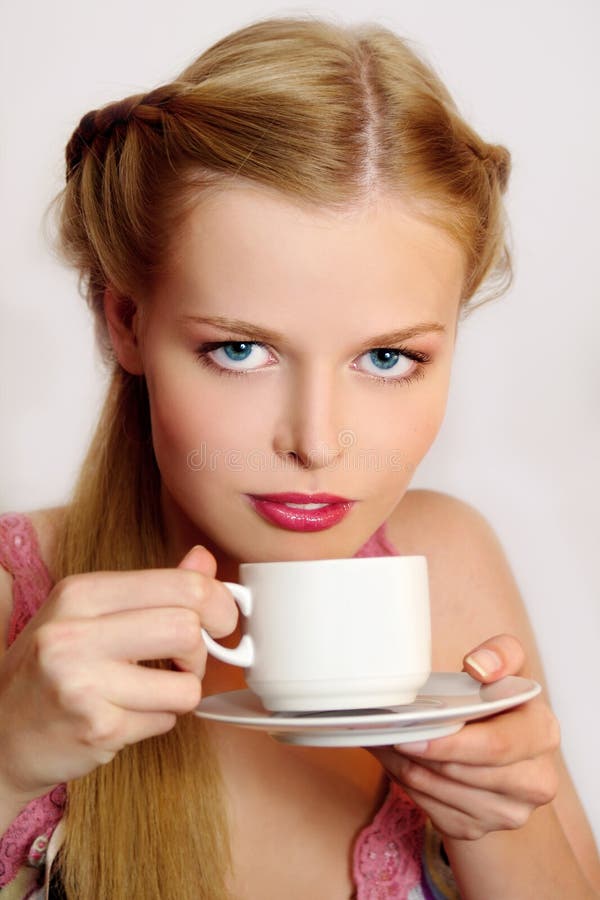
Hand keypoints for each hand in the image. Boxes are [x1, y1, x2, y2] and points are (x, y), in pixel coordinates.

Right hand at [0, 545, 237, 802]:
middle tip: (187, 661)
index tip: (221, 619)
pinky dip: (158, 720)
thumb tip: (204, 561)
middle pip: (187, 629)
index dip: (218, 603)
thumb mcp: (89, 613)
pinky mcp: (96, 729)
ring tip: (151, 691)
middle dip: (202, 651)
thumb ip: (151, 588)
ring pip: (186, 684)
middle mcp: (74, 633)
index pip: (180, 585)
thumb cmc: (52, 669)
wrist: (0, 734)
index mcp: (80, 593)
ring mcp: (83, 684)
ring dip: (181, 692)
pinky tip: (127, 715)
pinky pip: (166, 721)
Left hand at [368, 634, 560, 839]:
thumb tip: (480, 665)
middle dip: (420, 753)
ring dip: (406, 767)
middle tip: (388, 732)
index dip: (451, 743)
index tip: (413, 731)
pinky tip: (401, 761)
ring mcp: (508, 812)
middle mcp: (535, 781)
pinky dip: (408, 784)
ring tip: (388, 739)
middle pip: (464, 774)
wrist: (496, 746)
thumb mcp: (506, 668)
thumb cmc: (497, 703)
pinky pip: (431, 810)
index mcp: (543, 734)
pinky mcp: (478, 829)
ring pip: (440, 792)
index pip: (496, 747)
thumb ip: (501, 654)